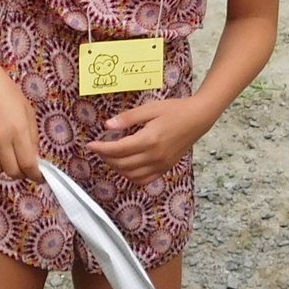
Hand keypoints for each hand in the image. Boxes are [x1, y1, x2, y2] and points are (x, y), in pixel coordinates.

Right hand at [0, 68, 40, 177]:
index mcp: (18, 130)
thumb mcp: (28, 112)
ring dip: (6, 166)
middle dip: (21, 173)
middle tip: (25, 167)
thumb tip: (34, 159)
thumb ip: (32, 137)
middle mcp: (0, 139)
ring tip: (10, 154)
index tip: (39, 177)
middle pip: (12, 172)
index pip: (28, 165)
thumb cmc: (8, 94)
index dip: (35, 175)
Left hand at [87, 95, 209, 179]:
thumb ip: (128, 118)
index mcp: (149, 139)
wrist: (198, 118)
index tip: (90, 145)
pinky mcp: (165, 168)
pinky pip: (144, 179)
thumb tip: (107, 126)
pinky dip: (131, 176)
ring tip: (111, 156)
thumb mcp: (150, 108)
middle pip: (122, 164)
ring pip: (131, 175)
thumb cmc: (174, 110)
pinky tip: (126, 167)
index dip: (101, 149)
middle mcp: (154, 156)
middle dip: (106, 157)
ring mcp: (161, 165)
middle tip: (99, 148)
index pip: (118, 149)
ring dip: (117, 168)